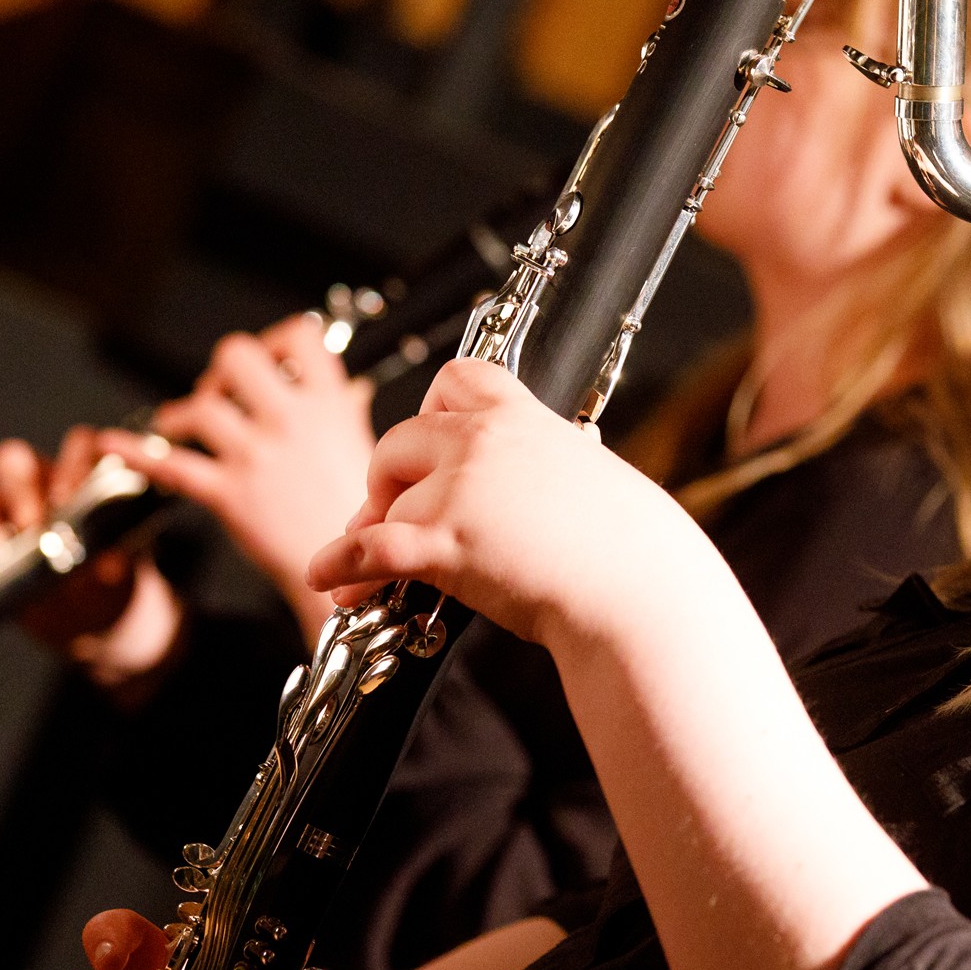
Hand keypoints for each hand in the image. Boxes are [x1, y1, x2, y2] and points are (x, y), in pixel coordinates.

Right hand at [0, 428, 182, 685]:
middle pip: (13, 461)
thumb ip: (110, 568)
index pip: (76, 447)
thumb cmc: (100, 585)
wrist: (82, 621)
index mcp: (77, 481)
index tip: (70, 498)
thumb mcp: (113, 577)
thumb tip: (108, 566)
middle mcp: (33, 489)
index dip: (73, 464)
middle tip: (31, 524)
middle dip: (20, 488)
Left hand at [102, 315, 375, 646]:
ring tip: (180, 424)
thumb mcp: (366, 451)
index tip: (273, 358)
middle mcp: (290, 423)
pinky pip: (172, 467)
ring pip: (201, 407)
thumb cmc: (363, 515)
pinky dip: (134, 453)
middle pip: (236, 358)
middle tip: (223, 391)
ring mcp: (256, 457)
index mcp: (329, 406)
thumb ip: (347, 414)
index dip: (278, 341)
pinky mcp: (229, 495)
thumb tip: (347, 389)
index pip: (299, 337)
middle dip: (222, 371)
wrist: (356, 573)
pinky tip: (112, 444)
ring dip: (183, 412)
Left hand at [305, 358, 720, 654]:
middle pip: (401, 440)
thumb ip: (540, 471)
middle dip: (390, 481)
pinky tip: (327, 579)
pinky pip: (370, 548)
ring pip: (388, 501)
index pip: (457, 377)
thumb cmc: (632, 550)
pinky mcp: (446, 542)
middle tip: (394, 515)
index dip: (432, 411)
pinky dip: (341, 565)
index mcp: (524, 417)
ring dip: (374, 533)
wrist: (642, 592)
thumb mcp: (588, 479)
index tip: (434, 444)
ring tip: (369, 570)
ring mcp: (462, 489)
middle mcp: (485, 441)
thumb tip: (517, 500)